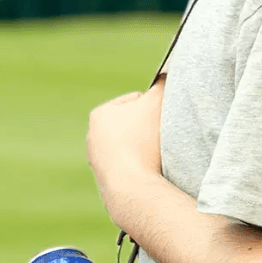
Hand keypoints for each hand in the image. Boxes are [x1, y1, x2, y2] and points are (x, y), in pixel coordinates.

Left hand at [86, 73, 166, 219]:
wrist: (132, 188)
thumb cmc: (142, 142)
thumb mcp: (157, 103)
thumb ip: (163, 85)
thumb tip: (168, 75)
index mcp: (99, 115)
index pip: (134, 101)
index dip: (153, 107)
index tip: (163, 119)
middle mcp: (93, 139)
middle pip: (132, 127)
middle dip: (149, 130)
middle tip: (163, 138)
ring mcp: (99, 163)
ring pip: (132, 149)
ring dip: (147, 151)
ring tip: (158, 157)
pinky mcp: (109, 184)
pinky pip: (132, 169)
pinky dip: (143, 169)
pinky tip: (152, 173)